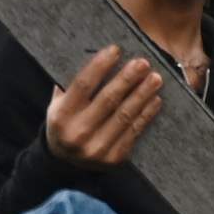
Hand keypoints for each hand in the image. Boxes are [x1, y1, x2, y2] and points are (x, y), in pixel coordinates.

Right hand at [42, 45, 167, 168]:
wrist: (64, 163)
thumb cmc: (65, 123)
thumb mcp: (57, 104)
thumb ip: (70, 84)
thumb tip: (96, 55)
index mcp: (61, 115)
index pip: (83, 84)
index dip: (100, 65)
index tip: (116, 50)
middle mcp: (78, 133)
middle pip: (108, 100)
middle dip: (128, 79)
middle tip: (143, 63)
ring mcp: (97, 148)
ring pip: (125, 116)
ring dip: (143, 95)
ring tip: (155, 78)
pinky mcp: (114, 158)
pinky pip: (134, 132)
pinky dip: (146, 114)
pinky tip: (155, 100)